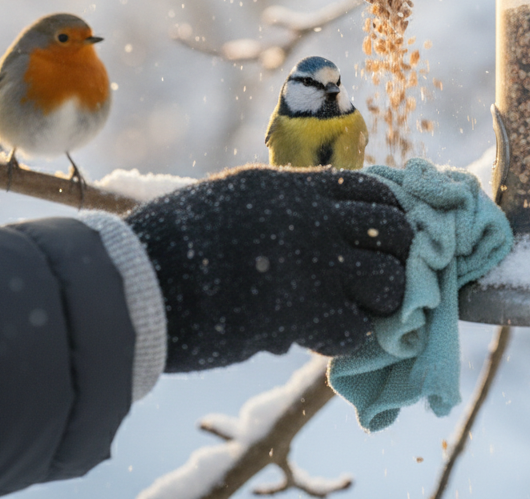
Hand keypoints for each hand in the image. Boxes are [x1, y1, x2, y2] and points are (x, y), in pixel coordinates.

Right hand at [127, 166, 411, 370]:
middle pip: (394, 229)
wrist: (134, 282)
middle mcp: (311, 216)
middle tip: (371, 286)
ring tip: (350, 315)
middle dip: (393, 259)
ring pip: (390, 280)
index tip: (373, 243)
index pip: (369, 188)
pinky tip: (317, 340)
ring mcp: (314, 260)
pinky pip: (357, 331)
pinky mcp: (305, 308)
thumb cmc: (162, 247)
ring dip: (377, 304)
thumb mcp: (223, 207)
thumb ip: (266, 220)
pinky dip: (343, 343)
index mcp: (288, 186)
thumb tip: (294, 252)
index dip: (381, 218)